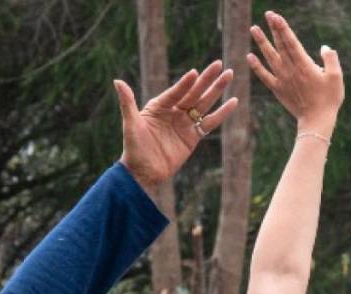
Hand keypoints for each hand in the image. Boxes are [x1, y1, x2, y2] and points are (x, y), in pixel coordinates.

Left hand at [117, 62, 238, 194]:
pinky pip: (210, 123)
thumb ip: (127, 103)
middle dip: (207, 79)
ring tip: (229, 76)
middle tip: (219, 64)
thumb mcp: (131, 124)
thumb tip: (118, 82)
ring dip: (217, 90)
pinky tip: (232, 102)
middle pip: (194, 93)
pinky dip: (222, 113)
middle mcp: (173, 111)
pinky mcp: (194, 137)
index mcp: (159, 106)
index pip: (175, 93)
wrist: (145, 172)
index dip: (185, 84)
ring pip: (204, 104)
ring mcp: (185, 123)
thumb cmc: (134, 148)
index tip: (195, 73)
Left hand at [248, 11, 343, 136]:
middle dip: (273, 29)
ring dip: (261, 42)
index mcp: (304, 65)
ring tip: (254, 28)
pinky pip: (264, 76)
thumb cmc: (329, 100)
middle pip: (280, 45)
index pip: (291, 41)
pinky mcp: (278, 89)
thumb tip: (324, 48)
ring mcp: (282, 79)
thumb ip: (331, 60)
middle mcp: (290, 70)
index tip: (275, 16)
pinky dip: (257, 67)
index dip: (282, 27)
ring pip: (270, 57)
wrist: (317, 121)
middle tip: (267, 14)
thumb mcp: (336, 78)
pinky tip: (249, 56)